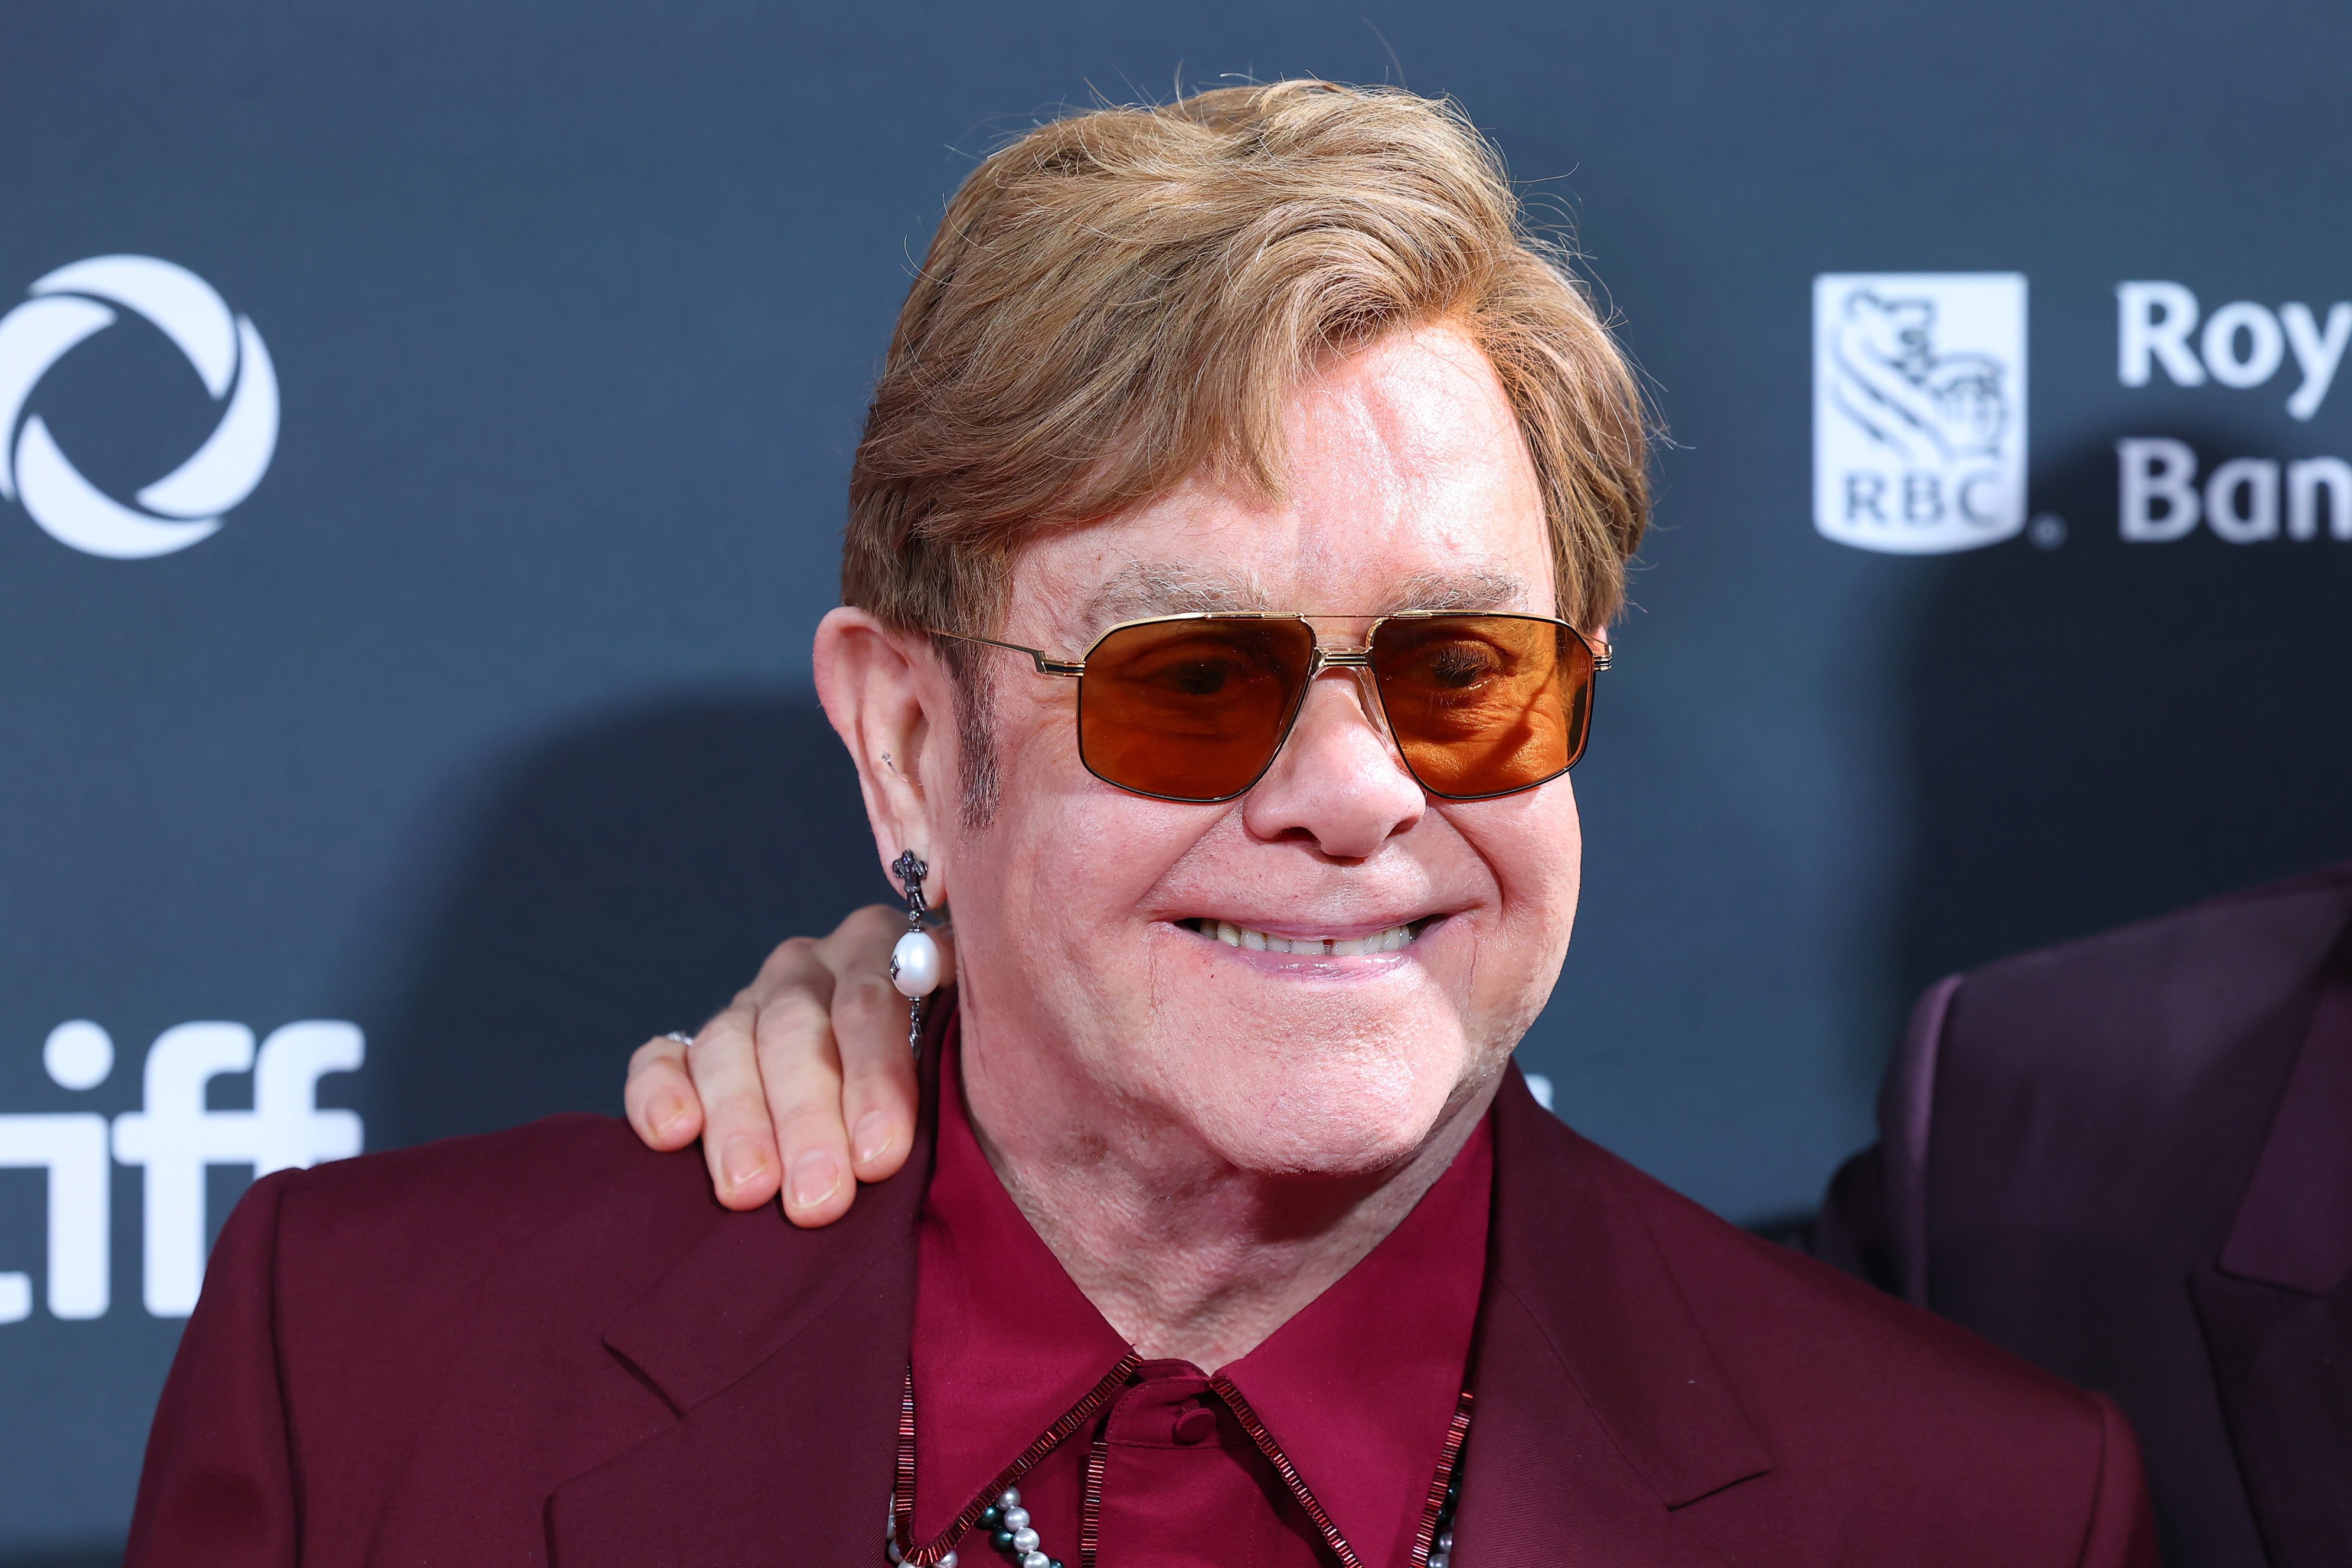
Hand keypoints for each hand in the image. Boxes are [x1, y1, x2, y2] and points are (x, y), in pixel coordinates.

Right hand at [624, 904, 942, 1225]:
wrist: (918, 1128)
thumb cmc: (966, 1106)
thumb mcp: (982, 1070)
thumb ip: (971, 1058)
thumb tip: (967, 1039)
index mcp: (892, 952)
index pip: (876, 1001)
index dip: (875, 1078)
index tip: (882, 1156)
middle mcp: (817, 967)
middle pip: (799, 1028)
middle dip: (808, 1119)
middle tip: (819, 1199)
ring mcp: (752, 1003)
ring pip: (730, 1044)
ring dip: (740, 1122)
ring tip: (749, 1192)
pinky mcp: (694, 1047)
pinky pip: (663, 1057)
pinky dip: (659, 1092)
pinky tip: (671, 1135)